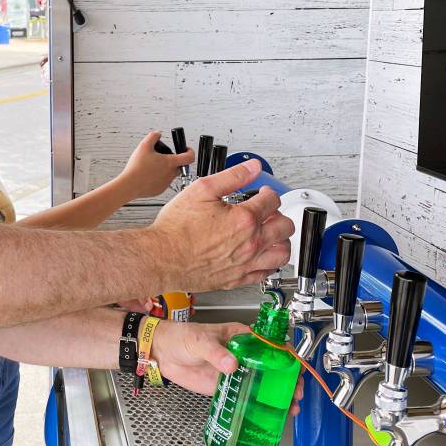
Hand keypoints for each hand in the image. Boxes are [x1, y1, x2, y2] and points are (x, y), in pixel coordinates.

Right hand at [119, 131, 193, 199]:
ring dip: (164, 168)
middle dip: (174, 160)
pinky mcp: (159, 189)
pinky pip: (162, 182)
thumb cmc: (137, 168)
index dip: (190, 151)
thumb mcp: (144, 146)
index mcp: (170, 163)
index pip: (190, 157)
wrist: (129, 185)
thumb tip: (158, 134)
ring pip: (170, 174)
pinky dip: (158, 177)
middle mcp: (171, 174)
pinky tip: (148, 174)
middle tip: (163, 157)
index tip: (186, 149)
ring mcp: (166, 183)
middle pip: (179, 165)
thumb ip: (153, 136)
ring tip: (152, 165)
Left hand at [149, 320, 307, 409]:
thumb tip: (232, 364)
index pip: (272, 346)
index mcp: (243, 338)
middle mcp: (244, 356)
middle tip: (295, 394)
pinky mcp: (225, 387)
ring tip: (289, 408)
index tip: (296, 370)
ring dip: (276, 397)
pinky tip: (267, 415)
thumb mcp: (201, 341)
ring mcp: (236, 373)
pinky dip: (257, 406)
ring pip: (262, 385)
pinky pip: (244, 397)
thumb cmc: (182, 337)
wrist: (162, 353)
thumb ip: (216, 352)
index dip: (287, 358)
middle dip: (287, 382)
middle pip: (273, 369)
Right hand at [150, 160, 293, 291]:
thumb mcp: (202, 190)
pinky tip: (262, 255)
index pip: (273, 201)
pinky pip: (266, 273)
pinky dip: (269, 263)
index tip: (263, 194)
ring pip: (282, 253)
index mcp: (244, 219)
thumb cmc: (176, 229)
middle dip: (279, 215)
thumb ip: (232, 176)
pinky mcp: (238, 278)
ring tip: (271, 234)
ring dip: (281, 241)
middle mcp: (250, 243)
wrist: (160, 258)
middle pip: (285, 226)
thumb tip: (252, 167)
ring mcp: (246, 263)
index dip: (269, 193)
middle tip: (269, 213)